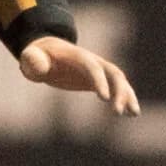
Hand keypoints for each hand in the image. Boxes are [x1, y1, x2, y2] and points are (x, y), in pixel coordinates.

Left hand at [17, 37, 138, 115]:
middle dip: (119, 91)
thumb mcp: (31, 58)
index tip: (104, 99)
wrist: (49, 51)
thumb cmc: (37, 57)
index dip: (99, 81)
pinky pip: (117, 88)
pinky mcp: (100, 79)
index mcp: (78, 56)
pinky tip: (132, 114)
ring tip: (134, 114)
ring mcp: (99, 69)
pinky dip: (126, 99)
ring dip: (128, 96)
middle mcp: (94, 61)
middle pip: (113, 73)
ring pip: (120, 81)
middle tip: (117, 112)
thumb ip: (32, 60)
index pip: (92, 67)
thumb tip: (37, 66)